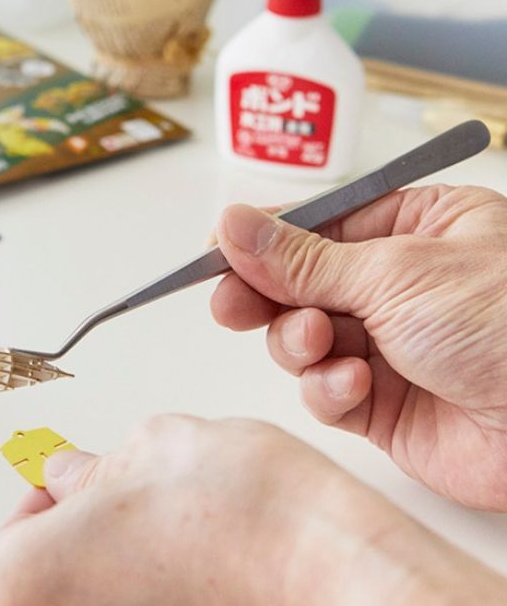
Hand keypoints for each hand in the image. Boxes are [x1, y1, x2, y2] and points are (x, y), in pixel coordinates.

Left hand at [0, 415, 505, 605]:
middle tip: (131, 492)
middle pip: (53, 570)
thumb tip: (76, 475)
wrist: (332, 568)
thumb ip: (94, 465)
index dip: (41, 500)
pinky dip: (166, 579)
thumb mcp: (147, 446)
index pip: (4, 540)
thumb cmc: (241, 516)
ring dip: (129, 551)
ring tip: (182, 519)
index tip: (76, 480)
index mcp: (32, 575)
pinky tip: (209, 552)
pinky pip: (150, 601)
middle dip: (88, 526)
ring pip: (106, 587)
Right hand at [211, 186, 506, 509]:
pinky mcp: (385, 407)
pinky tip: (352, 386)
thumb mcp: (395, 271)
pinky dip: (327, 389)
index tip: (212, 253)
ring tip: (319, 344)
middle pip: (300, 284)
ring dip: (298, 343)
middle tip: (231, 306)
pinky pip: (326, 392)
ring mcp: (392, 347)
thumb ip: (301, 257)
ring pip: (302, 340)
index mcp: (419, 229)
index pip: (318, 226)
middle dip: (267, 297)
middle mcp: (402, 286)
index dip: (262, 240)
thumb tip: (231, 224)